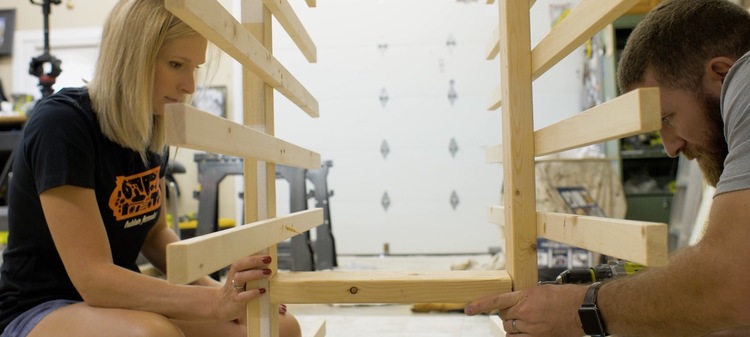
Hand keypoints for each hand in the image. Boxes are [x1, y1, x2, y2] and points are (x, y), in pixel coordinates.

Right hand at [216, 255, 273, 321]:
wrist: (222, 306)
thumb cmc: (238, 290)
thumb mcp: (244, 280)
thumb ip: (255, 274)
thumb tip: (274, 273)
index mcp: (236, 271)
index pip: (242, 260)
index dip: (254, 257)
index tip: (267, 255)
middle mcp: (233, 277)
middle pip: (240, 265)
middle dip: (254, 261)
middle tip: (268, 260)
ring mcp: (233, 289)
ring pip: (240, 278)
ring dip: (254, 274)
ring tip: (268, 273)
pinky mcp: (235, 301)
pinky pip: (242, 296)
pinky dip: (252, 293)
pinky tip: (262, 291)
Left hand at [464, 284, 587, 336]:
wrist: (582, 308)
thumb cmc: (565, 297)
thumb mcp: (541, 290)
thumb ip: (525, 297)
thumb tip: (514, 303)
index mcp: (525, 296)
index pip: (496, 301)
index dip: (480, 305)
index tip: (467, 309)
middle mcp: (525, 312)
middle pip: (504, 316)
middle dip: (509, 315)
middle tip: (522, 312)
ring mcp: (531, 327)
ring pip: (509, 329)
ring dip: (514, 326)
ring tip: (527, 321)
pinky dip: (517, 336)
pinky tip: (523, 332)